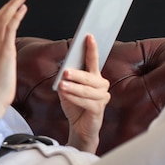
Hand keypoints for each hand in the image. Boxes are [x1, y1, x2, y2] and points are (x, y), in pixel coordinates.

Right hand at [0, 0, 27, 117]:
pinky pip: (10, 28)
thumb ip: (1, 59)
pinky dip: (16, 16)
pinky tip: (23, 9)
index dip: (2, 13)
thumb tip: (6, 57)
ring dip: (14, 6)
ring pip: (3, 19)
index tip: (12, 6)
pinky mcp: (5, 50)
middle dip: (9, 5)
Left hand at [55, 34, 110, 152]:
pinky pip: (86, 102)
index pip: (93, 60)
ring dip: (73, 87)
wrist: (79, 127)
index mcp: (94, 77)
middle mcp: (101, 85)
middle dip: (77, 73)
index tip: (88, 36)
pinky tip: (65, 95)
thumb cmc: (75, 106)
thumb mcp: (67, 90)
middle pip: (89, 76)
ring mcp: (102, 97)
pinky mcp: (99, 109)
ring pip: (87, 90)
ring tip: (62, 85)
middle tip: (65, 71)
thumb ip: (66, 80)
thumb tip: (63, 71)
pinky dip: (74, 98)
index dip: (91, 48)